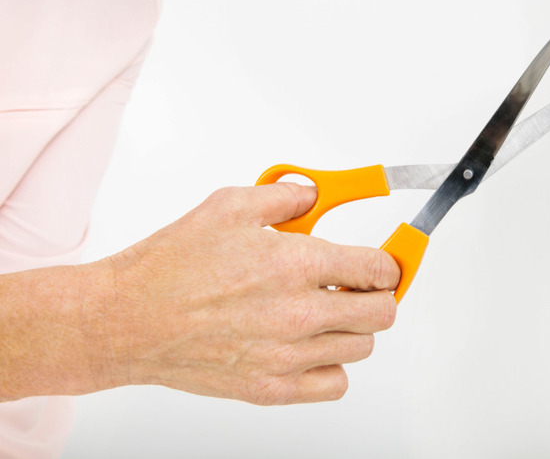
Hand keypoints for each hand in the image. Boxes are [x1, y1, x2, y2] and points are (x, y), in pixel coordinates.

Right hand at [96, 183, 399, 404]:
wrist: (128, 320)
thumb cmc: (171, 266)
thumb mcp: (229, 206)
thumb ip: (286, 196)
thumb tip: (316, 194)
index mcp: (295, 263)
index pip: (379, 269)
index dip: (389, 262)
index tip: (386, 262)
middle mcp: (298, 313)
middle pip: (383, 312)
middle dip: (380, 294)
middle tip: (362, 285)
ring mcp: (287, 356)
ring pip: (361, 346)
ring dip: (353, 327)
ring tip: (327, 312)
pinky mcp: (271, 388)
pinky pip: (335, 384)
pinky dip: (332, 366)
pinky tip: (311, 346)